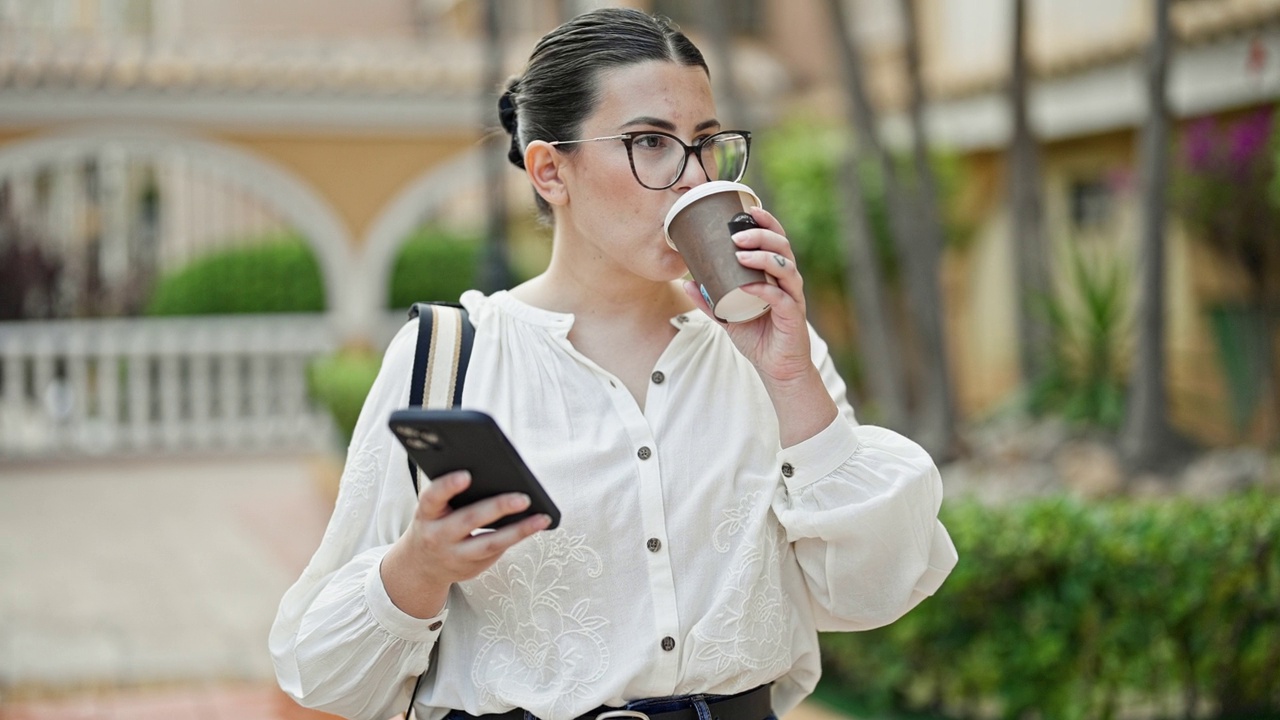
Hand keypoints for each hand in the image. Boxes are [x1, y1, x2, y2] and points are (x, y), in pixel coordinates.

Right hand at [381, 470, 550, 618]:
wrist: (421, 566)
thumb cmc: (433, 524)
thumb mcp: (432, 510)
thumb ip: (450, 495)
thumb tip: (494, 476)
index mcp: (426, 514)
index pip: (432, 498)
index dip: (447, 486)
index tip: (466, 475)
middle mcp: (438, 536)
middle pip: (469, 520)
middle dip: (498, 508)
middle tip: (523, 498)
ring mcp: (455, 555)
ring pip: (490, 543)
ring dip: (519, 530)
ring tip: (541, 518)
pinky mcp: (472, 567)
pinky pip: (497, 551)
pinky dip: (516, 537)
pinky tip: (534, 526)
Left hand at [682, 206, 814, 386]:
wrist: (777, 369)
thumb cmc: (758, 338)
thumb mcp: (728, 316)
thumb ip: (709, 300)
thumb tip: (686, 282)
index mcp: (776, 275)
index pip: (776, 240)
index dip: (767, 223)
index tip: (749, 210)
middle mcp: (788, 281)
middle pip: (782, 248)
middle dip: (761, 236)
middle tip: (736, 235)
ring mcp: (793, 297)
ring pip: (785, 268)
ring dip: (763, 258)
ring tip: (740, 254)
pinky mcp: (793, 316)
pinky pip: (781, 297)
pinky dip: (764, 289)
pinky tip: (748, 286)